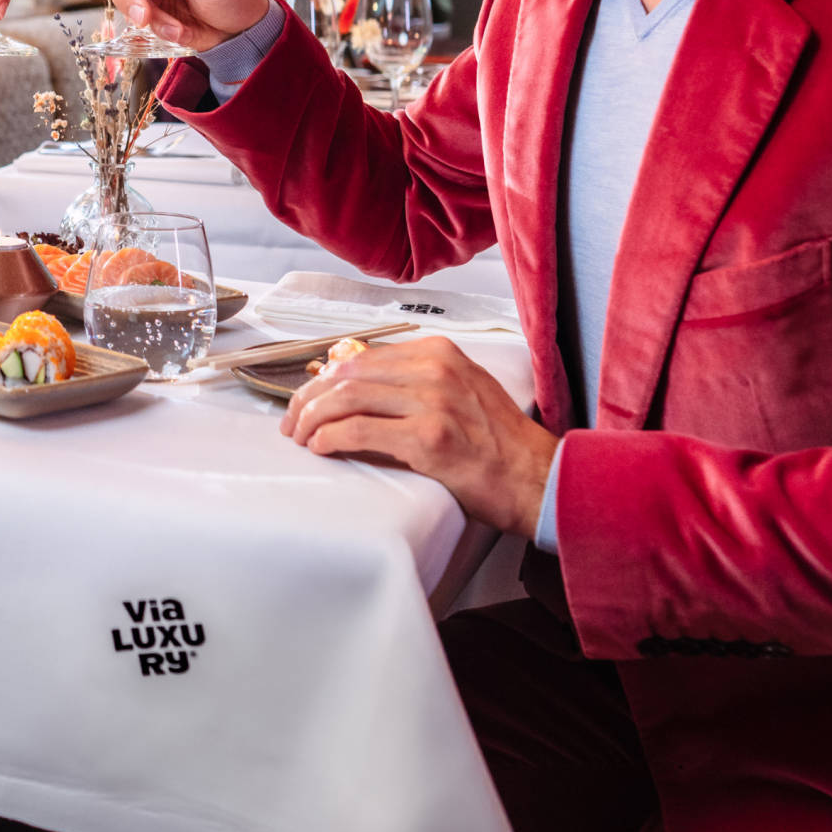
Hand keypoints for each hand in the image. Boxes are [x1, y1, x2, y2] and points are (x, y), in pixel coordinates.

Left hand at [281, 337, 557, 537]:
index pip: (362, 357)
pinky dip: (330, 438)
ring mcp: (433, 401)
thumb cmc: (499, 444)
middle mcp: (435, 369)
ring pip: (347, 398)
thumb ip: (416, 383)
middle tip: (292, 422)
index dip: (324, 379)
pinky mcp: (429, 437)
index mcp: (440, 354)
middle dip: (308, 398)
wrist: (538, 478)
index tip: (306, 399)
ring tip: (301, 437)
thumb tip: (357, 389)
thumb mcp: (461, 393)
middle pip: (347, 374)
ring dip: (312, 419)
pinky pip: (359, 429)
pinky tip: (321, 447)